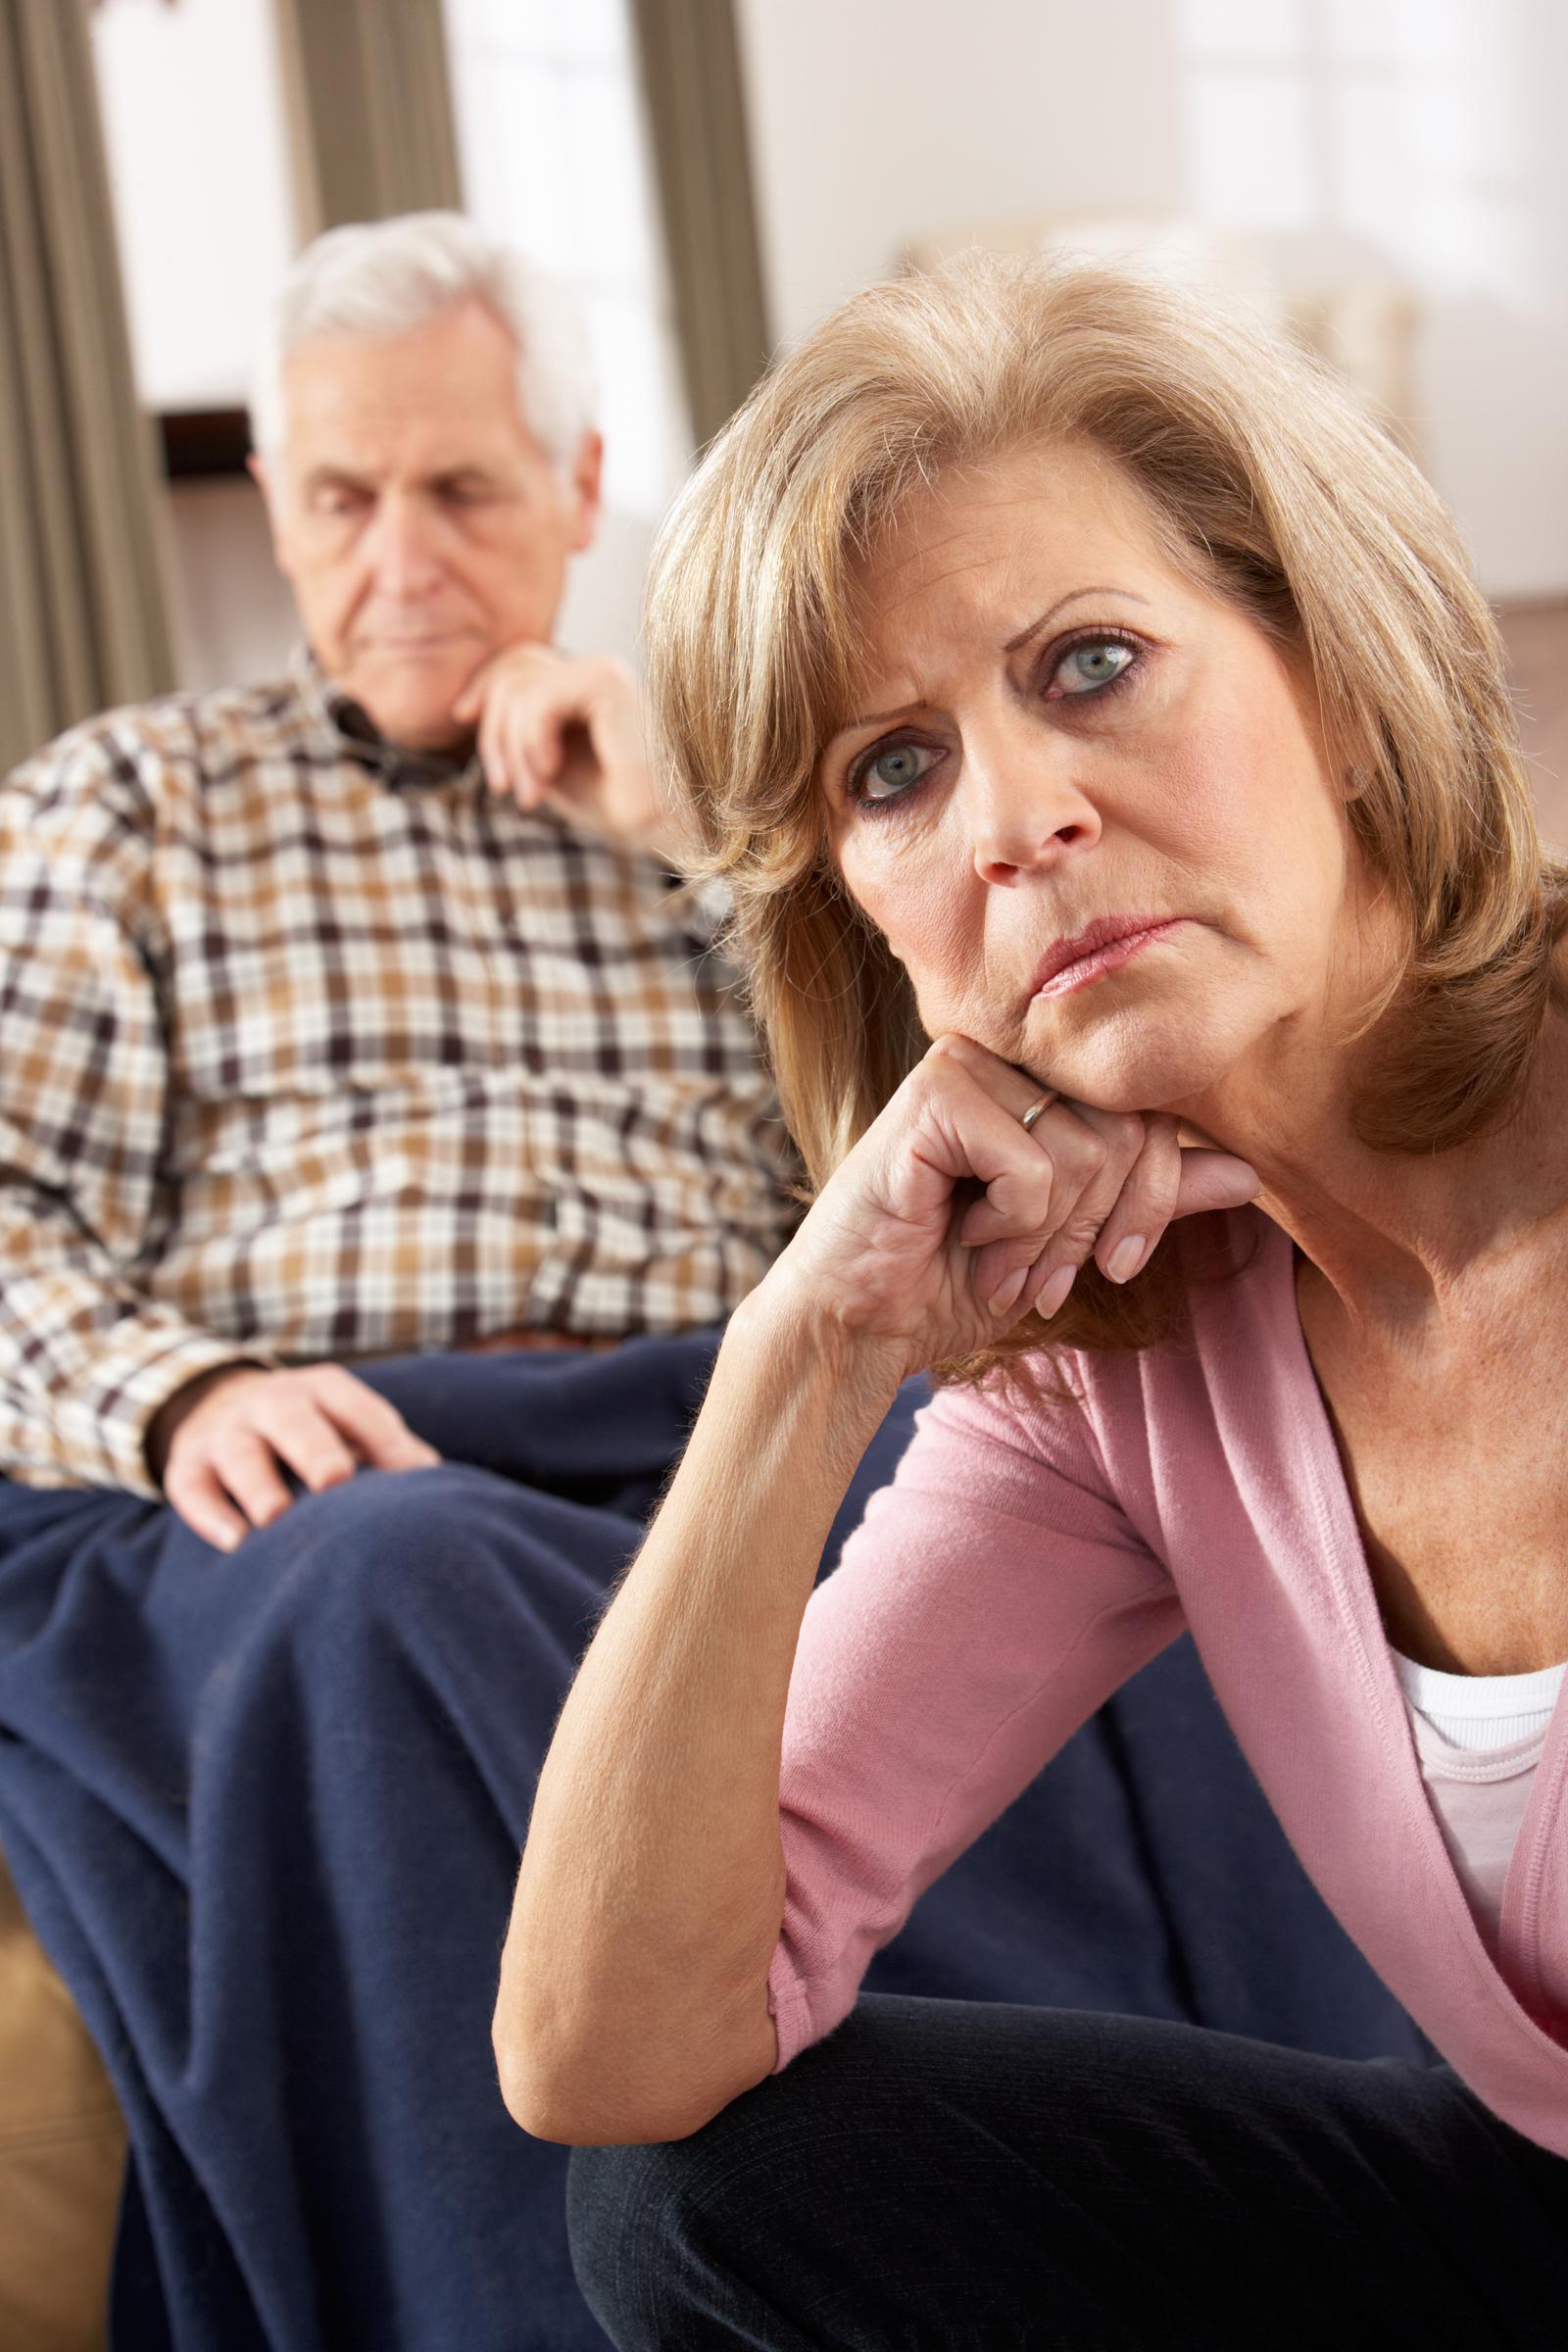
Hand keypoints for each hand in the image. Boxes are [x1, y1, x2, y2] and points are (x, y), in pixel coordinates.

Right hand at [149, 1364, 440, 1552]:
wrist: (217, 1404)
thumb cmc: (311, 1430)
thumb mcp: (347, 1424)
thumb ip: (389, 1449)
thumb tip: (434, 1482)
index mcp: (323, 1390)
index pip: (355, 1406)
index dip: (383, 1437)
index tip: (413, 1475)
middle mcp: (272, 1402)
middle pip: (292, 1419)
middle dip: (314, 1447)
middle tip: (335, 1481)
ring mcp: (226, 1431)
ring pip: (240, 1453)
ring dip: (257, 1483)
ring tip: (276, 1517)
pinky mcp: (187, 1463)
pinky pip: (192, 1485)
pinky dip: (210, 1513)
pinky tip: (234, 1541)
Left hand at [452, 645, 690, 862]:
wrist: (667, 826)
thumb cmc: (617, 806)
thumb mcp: (549, 766)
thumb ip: (520, 732)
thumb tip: (468, 706)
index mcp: (585, 687)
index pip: (518, 660)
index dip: (482, 684)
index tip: (460, 718)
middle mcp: (595, 671)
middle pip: (512, 668)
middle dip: (493, 730)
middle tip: (504, 786)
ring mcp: (602, 672)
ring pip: (518, 688)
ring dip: (511, 749)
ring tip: (531, 794)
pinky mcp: (606, 683)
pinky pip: (538, 700)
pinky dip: (530, 742)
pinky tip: (550, 773)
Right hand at [761, 1033, 1260, 1386]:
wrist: (859, 1320)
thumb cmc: (955, 1277)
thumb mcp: (1075, 1239)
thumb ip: (1150, 1197)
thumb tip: (1248, 1172)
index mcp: (1045, 1078)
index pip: (1156, 1118)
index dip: (1152, 1204)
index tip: (1112, 1267)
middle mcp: (1010, 1055)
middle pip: (1130, 1134)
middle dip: (1094, 1230)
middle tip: (1039, 1277)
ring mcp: (970, 1064)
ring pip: (1085, 1153)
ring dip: (1045, 1239)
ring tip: (994, 1259)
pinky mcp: (935, 1093)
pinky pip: (1035, 1167)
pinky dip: (1010, 1227)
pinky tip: (959, 1232)